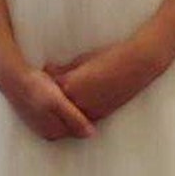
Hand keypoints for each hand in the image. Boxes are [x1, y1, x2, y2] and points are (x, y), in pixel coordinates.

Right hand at [1, 65, 96, 141]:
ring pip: (65, 116)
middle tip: (91, 95)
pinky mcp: (38, 112)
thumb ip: (74, 119)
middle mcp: (48, 131)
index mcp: (55, 131)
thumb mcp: (57, 103)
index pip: (81, 128)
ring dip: (73, 107)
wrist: (13, 78)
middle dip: (82, 112)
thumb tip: (91, 134)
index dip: (91, 114)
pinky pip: (57, 110)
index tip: (97, 100)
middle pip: (72, 124)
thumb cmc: (37, 88)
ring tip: (81, 91)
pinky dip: (63, 103)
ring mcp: (42, 122)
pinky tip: (65, 91)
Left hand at [45, 37, 164, 122]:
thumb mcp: (82, 59)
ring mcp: (89, 111)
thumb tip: (48, 70)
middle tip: (42, 92)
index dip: (42, 83)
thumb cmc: (110, 56)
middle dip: (49, 99)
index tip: (37, 79)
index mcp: (69, 84)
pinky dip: (76, 114)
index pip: (47, 88)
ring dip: (62, 110)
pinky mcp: (101, 115)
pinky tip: (74, 106)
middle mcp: (77, 101)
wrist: (137, 64)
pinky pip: (82, 118)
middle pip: (54, 106)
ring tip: (58, 101)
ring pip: (67, 116)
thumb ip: (64, 68)